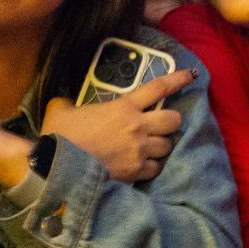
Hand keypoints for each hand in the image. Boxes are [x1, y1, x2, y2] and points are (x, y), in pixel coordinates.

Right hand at [40, 69, 193, 182]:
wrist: (56, 165)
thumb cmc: (60, 134)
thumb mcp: (63, 109)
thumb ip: (71, 103)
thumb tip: (65, 104)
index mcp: (124, 107)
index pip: (159, 87)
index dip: (179, 79)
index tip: (191, 75)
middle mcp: (137, 126)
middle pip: (173, 120)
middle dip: (170, 122)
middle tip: (160, 125)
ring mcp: (139, 150)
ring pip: (168, 146)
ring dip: (161, 145)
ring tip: (150, 148)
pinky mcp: (136, 172)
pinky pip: (156, 168)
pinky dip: (152, 166)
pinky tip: (142, 165)